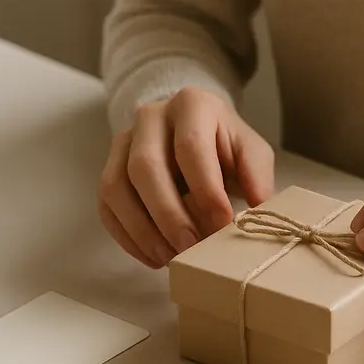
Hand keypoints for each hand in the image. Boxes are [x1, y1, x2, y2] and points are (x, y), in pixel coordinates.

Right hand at [98, 87, 274, 268]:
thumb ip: (257, 176)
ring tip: (170, 258)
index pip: (191, 146)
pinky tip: (153, 257)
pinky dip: (127, 237)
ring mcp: (122, 142)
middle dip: (169, 214)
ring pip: (117, 187)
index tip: (223, 224)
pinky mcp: (108, 169)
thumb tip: (257, 210)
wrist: (193, 133)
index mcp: (192, 105)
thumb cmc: (225, 147)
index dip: (206, 189)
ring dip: (143, 230)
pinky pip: (106, 205)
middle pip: (145, 167)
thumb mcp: (250, 152)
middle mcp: (149, 117)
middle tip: (190, 248)